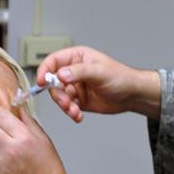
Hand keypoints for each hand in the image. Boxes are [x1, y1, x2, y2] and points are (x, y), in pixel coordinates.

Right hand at [38, 46, 160, 122]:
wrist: (132, 96)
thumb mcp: (99, 72)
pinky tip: (78, 116)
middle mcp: (73, 71)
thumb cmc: (121, 77)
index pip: (53, 61)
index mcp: (77, 58)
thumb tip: (60, 74)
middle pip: (53, 82)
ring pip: (59, 97)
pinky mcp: (78, 100)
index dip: (44, 71)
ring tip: (75, 111)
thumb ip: (79, 72)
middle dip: (58, 95)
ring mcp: (75, 86)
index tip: (42, 82)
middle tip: (66, 102)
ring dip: (65, 106)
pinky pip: (67, 107)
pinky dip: (70, 112)